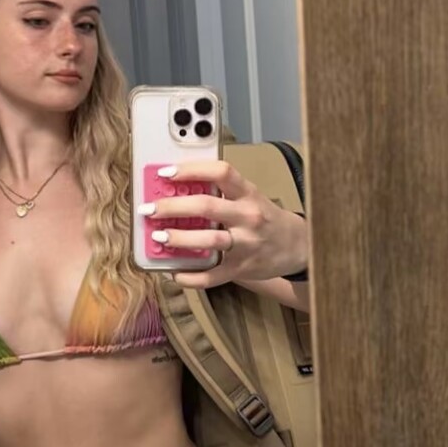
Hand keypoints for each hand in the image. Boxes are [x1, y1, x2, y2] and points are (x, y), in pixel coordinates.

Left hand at [139, 159, 308, 289]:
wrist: (297, 246)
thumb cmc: (264, 218)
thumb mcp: (250, 198)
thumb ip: (221, 193)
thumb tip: (177, 189)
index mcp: (248, 194)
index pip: (221, 172)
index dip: (191, 170)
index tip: (165, 172)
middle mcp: (248, 216)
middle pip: (207, 207)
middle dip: (173, 207)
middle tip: (150, 209)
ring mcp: (246, 244)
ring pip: (209, 241)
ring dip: (179, 238)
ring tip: (158, 238)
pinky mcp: (242, 269)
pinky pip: (212, 276)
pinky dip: (190, 277)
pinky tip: (174, 273)